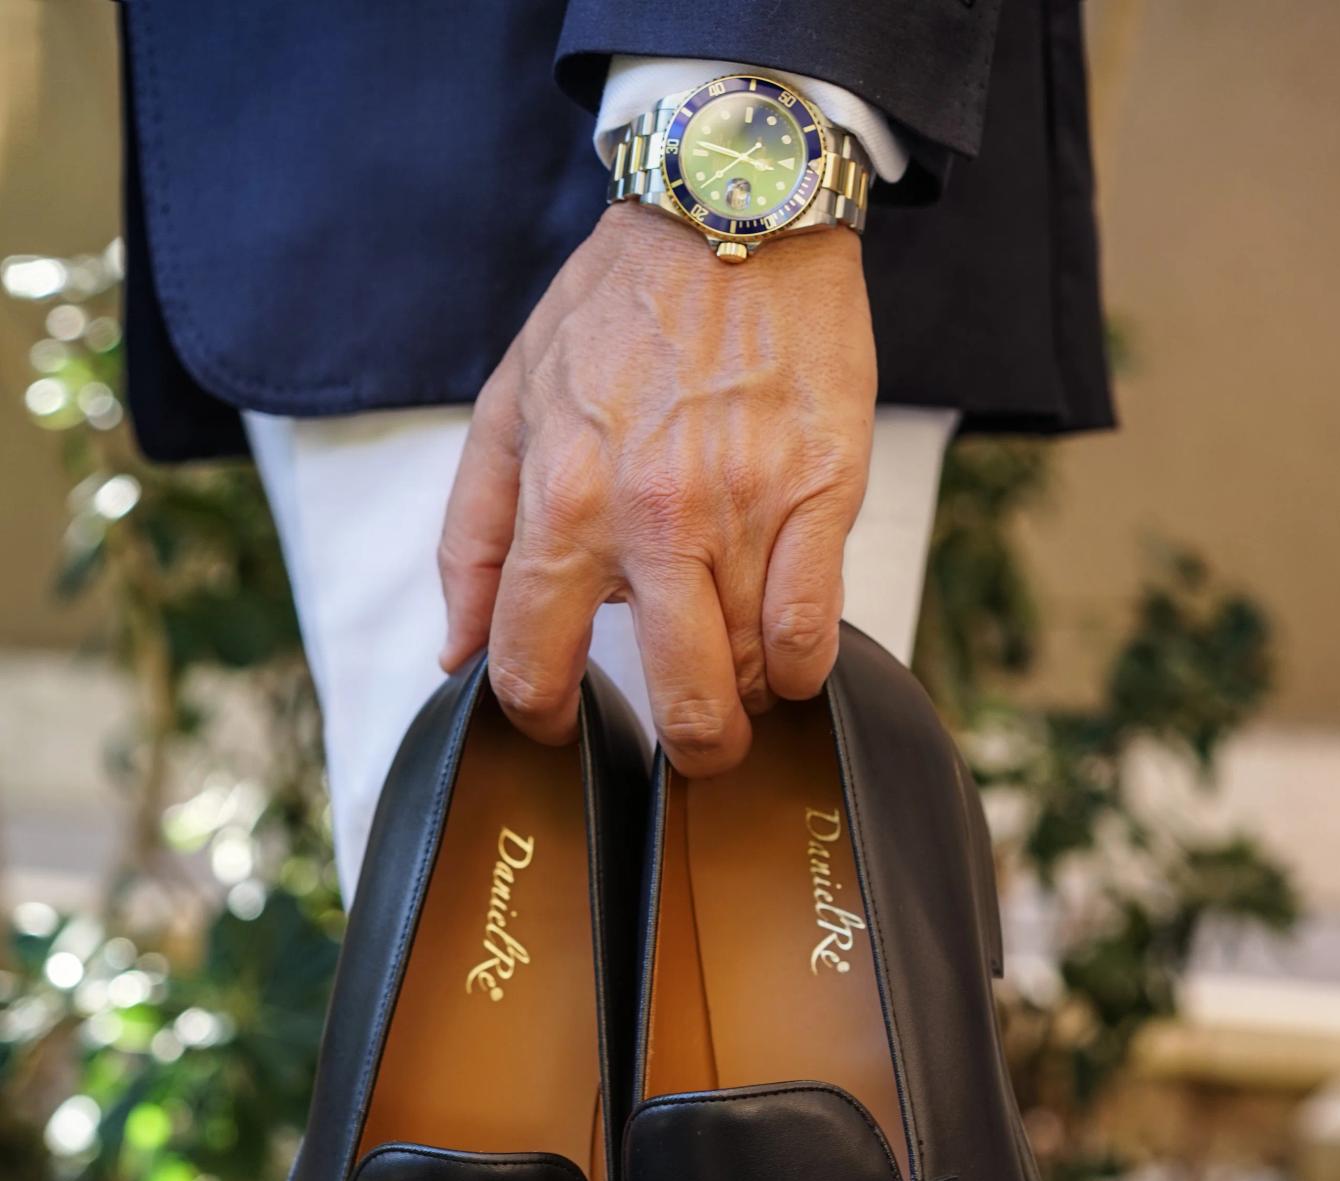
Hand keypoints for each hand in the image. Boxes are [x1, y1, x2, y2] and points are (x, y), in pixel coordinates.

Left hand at [438, 204, 876, 773]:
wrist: (727, 214)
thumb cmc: (617, 312)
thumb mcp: (508, 408)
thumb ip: (472, 539)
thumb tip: (455, 655)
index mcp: (562, 501)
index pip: (531, 660)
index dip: (543, 716)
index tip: (561, 724)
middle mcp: (652, 519)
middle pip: (677, 695)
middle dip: (688, 746)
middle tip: (693, 744)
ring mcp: (744, 511)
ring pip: (752, 671)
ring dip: (747, 698)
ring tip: (743, 682)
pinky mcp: (821, 495)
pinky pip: (814, 630)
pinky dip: (803, 668)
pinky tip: (790, 659)